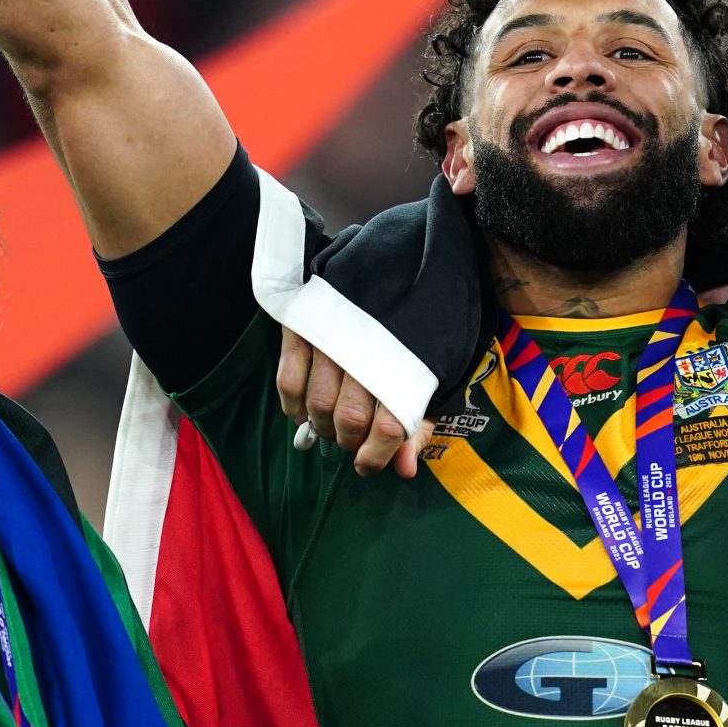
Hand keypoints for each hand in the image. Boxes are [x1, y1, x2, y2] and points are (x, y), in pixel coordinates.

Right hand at [276, 330, 429, 477]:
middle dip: (348, 441)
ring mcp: (332, 337)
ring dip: (322, 426)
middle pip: (349, 418)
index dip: (376, 456)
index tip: (367, 464)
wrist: (404, 256)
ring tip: (331, 424)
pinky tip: (303, 410)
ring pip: (317, 403)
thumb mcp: (439, 369)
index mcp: (410, 362)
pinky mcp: (304, 326)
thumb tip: (404, 470)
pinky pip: (288, 379)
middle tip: (352, 440)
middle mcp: (369, 350)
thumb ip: (421, 420)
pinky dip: (293, 405)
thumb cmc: (426, 320)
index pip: (388, 426)